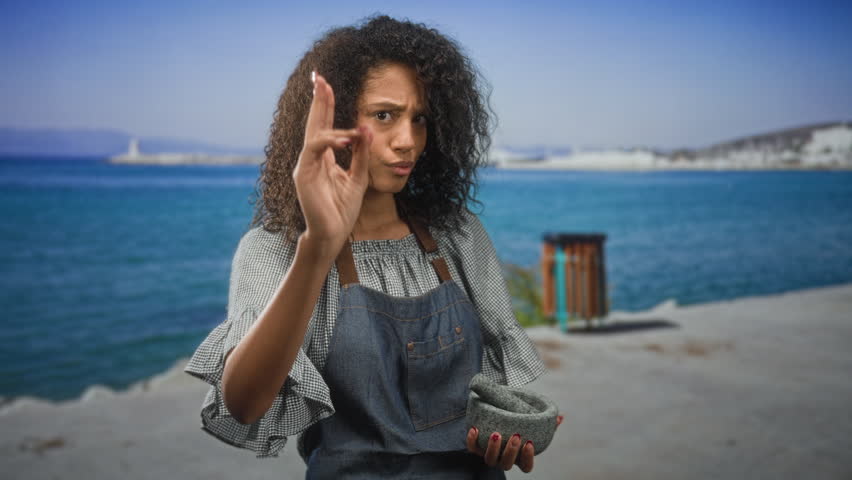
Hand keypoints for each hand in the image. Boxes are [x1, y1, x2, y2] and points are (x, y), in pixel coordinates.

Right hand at [293, 72, 372, 255]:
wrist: (334, 233)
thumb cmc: (343, 209)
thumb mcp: (359, 176)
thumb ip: (361, 153)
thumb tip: (366, 129)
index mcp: (324, 158)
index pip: (323, 125)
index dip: (324, 104)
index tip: (326, 83)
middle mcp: (312, 158)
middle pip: (314, 123)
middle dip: (318, 100)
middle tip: (319, 77)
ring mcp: (306, 165)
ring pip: (315, 134)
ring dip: (328, 119)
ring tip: (347, 122)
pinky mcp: (304, 174)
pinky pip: (315, 149)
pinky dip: (330, 141)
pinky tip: (345, 139)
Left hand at [466, 414, 562, 472]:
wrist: (495, 421)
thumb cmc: (518, 426)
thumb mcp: (533, 425)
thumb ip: (546, 423)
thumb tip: (560, 416)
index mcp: (519, 458)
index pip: (526, 467)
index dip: (528, 458)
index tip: (530, 443)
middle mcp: (504, 460)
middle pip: (507, 464)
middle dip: (512, 451)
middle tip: (516, 436)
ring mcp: (490, 455)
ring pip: (490, 459)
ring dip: (493, 448)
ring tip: (497, 434)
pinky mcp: (476, 448)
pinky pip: (472, 448)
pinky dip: (472, 440)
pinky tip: (474, 428)